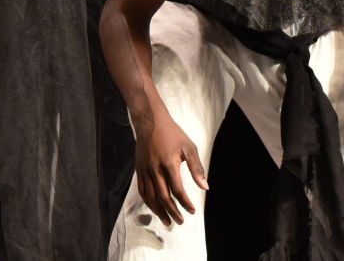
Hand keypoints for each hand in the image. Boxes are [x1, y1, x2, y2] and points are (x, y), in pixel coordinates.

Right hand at [134, 111, 206, 226]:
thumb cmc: (173, 133)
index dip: (185, 203)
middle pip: (163, 197)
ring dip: (159, 211)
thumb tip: (205, 187)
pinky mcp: (138, 169)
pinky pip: (142, 190)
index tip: (192, 210)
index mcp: (169, 163)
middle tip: (181, 221)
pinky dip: (148, 202)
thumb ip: (197, 168)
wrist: (150, 121)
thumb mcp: (189, 147)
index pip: (177, 190)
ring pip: (150, 196)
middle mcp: (155, 169)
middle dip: (172, 211)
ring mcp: (144, 170)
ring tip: (168, 221)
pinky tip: (155, 208)